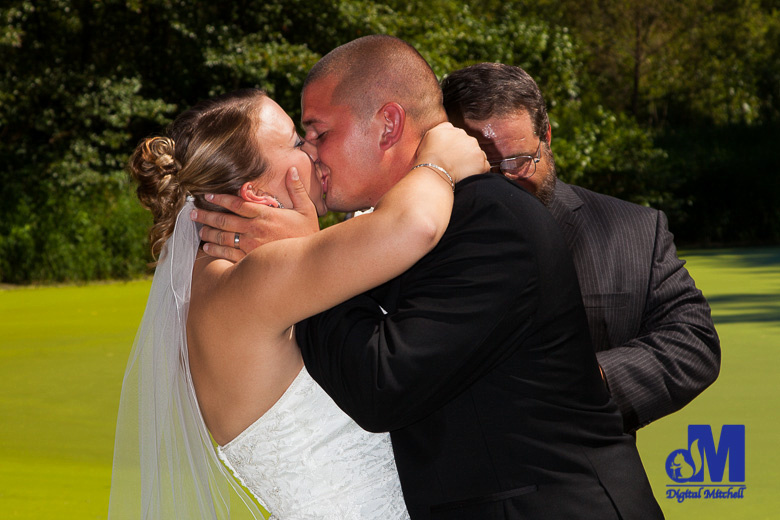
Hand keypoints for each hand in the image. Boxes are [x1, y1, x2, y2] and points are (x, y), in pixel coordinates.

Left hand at [190, 167, 320, 261]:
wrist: (308, 260)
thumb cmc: (308, 234)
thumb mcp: (306, 209)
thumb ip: (296, 189)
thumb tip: (291, 169)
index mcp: (265, 214)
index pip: (237, 203)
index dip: (220, 199)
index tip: (207, 196)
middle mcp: (254, 229)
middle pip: (224, 220)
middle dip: (206, 215)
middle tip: (192, 212)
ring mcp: (250, 245)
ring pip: (222, 237)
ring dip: (208, 232)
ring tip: (199, 229)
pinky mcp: (249, 259)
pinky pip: (227, 254)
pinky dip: (215, 250)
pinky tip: (207, 247)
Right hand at [415, 122, 489, 182]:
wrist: (434, 171)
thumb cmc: (428, 156)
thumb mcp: (430, 135)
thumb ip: (443, 128)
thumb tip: (451, 127)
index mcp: (456, 131)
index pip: (460, 137)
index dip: (455, 147)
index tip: (450, 155)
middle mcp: (468, 138)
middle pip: (470, 146)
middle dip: (465, 154)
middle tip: (455, 164)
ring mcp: (476, 150)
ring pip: (477, 155)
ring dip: (472, 162)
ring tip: (460, 171)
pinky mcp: (481, 163)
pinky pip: (484, 166)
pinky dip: (478, 171)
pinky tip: (468, 175)